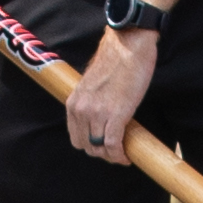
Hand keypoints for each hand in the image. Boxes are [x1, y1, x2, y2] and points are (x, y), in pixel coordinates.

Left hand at [65, 25, 163, 160]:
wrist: (128, 46)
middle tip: (116, 151)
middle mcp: (81, 110)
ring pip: (100, 148)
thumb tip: (100, 118)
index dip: (90, 146)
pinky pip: (113, 144)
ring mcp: (97, 113)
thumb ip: (91, 102)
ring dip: (112, 155)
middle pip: (86, 146)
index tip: (103, 147)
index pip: (76, 138)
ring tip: (123, 154)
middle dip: (101, 153)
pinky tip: (126, 156)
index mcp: (73, 103)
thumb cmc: (116, 62)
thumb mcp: (92, 85)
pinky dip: (119, 154)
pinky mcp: (115, 115)